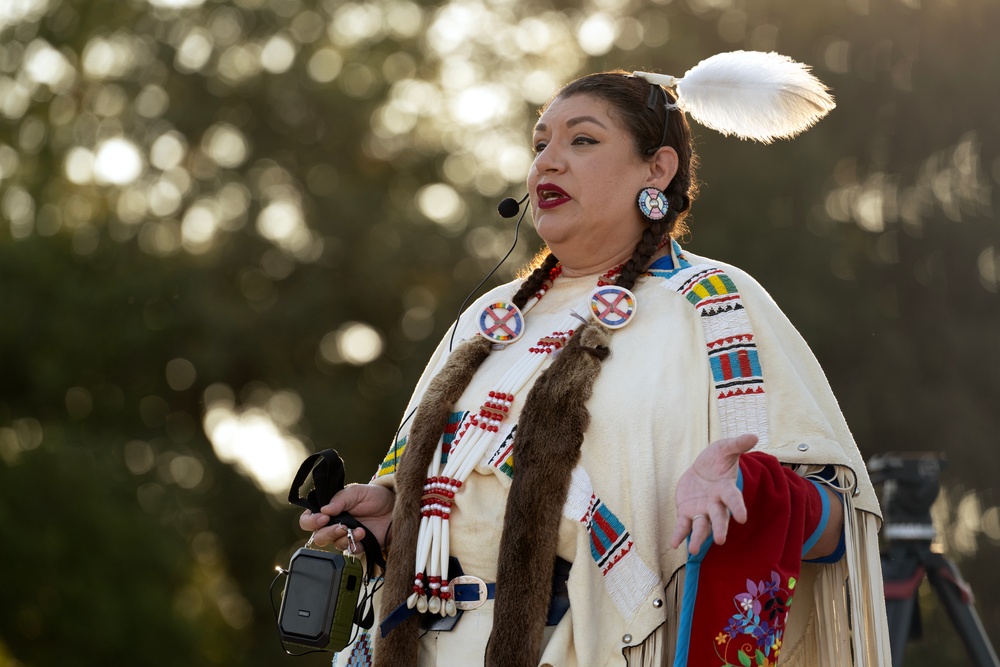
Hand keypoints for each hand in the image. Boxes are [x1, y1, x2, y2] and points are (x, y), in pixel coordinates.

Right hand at [299, 483, 394, 553]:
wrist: (394, 507)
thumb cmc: (375, 497)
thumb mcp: (357, 492)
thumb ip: (340, 499)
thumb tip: (324, 509)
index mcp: (329, 510)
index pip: (309, 519)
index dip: (311, 521)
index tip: (323, 517)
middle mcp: (334, 524)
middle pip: (318, 536)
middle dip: (327, 532)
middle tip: (340, 525)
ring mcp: (345, 535)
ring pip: (333, 544)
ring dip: (342, 537)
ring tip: (357, 528)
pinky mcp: (358, 545)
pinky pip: (350, 550)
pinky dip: (355, 543)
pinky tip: (363, 533)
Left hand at [669, 434, 757, 554]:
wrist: (702, 468)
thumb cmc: (717, 459)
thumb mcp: (725, 448)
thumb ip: (737, 444)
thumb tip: (754, 436)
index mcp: (726, 489)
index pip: (733, 499)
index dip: (738, 508)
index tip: (743, 518)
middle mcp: (715, 504)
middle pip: (718, 517)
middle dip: (719, 528)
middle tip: (720, 540)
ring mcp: (701, 510)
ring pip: (701, 526)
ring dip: (697, 538)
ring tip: (692, 550)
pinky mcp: (687, 512)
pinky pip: (683, 526)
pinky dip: (679, 535)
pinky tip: (674, 544)